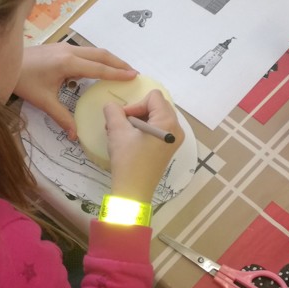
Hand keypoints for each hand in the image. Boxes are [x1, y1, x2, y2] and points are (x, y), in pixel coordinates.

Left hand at [15, 43, 136, 139]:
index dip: (117, 73)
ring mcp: (64, 46)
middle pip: (101, 54)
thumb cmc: (22, 81)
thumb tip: (75, 136)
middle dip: (118, 63)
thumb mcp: (43, 101)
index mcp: (68, 63)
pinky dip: (97, 58)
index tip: (133, 75)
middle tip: (133, 72)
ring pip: (93, 50)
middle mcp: (69, 51)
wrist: (1, 62)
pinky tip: (98, 67)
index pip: (99, 69)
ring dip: (108, 59)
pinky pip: (84, 50)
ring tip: (120, 69)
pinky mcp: (59, 47)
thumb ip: (62, 117)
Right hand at [103, 90, 183, 204]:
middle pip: (157, 106)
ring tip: (122, 133)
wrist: (134, 190)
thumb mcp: (117, 132)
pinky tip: (131, 141)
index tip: (124, 120)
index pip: (153, 97)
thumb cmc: (128, 160)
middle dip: (137, 112)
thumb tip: (112, 106)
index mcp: (168, 122)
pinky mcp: (169, 147)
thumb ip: (113, 111)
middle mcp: (176, 129)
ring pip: (156, 117)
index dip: (136, 104)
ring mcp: (174, 139)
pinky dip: (144, 129)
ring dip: (139, 120)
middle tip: (121, 125)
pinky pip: (158, 128)